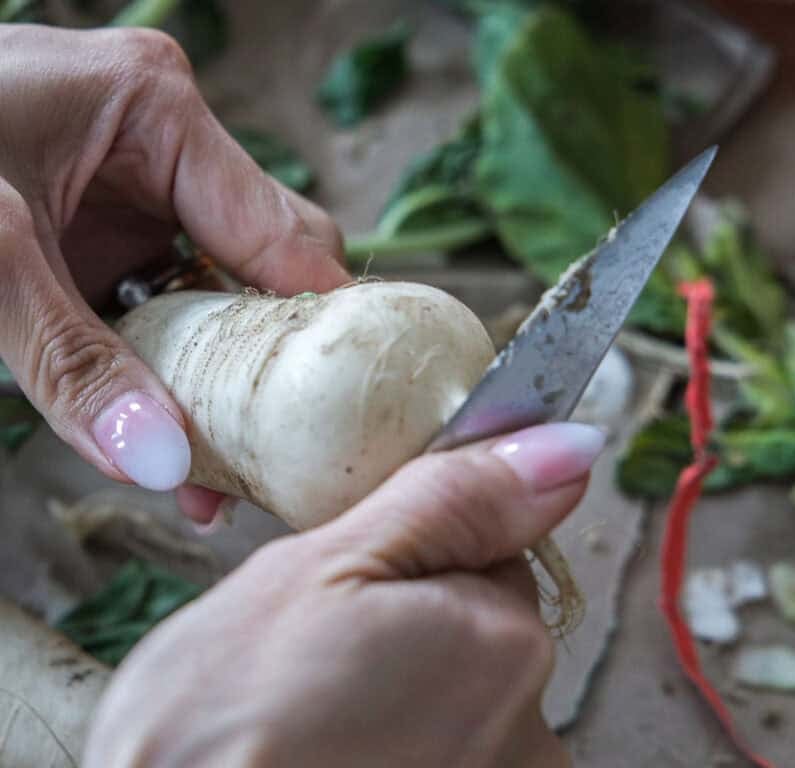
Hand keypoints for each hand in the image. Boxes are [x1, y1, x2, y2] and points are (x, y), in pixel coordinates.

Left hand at [0, 25, 347, 510]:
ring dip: (217, 383)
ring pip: (216, 297)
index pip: (282, 232)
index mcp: (156, 110)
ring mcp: (129, 193)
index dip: (319, 324)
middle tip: (277, 450)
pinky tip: (169, 438)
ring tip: (220, 477)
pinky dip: (166, 373)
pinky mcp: (97, 234)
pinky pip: (161, 308)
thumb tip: (165, 460)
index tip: (350, 403)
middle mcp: (160, 147)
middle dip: (267, 364)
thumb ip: (72, 359)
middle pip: (264, 268)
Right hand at [83, 423, 604, 766]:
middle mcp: (529, 733)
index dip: (411, 560)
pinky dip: (392, 743)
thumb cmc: (216, 729)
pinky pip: (441, 749)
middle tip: (316, 659)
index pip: (492, 558)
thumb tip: (569, 448)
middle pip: (477, 633)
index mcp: (506, 644)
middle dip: (407, 629)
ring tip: (312, 717)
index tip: (349, 588)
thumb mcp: (321, 573)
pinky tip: (328, 749)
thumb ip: (454, 503)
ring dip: (396, 694)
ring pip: (455, 698)